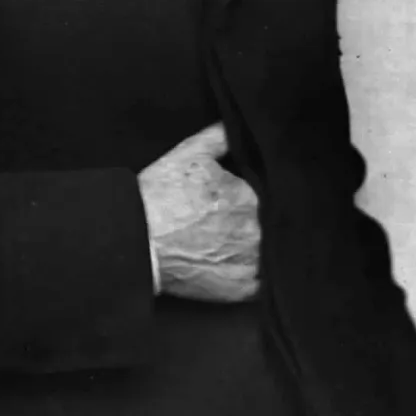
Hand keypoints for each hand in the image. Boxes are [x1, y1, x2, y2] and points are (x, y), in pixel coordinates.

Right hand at [138, 122, 260, 303]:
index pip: (277, 193)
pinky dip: (264, 275)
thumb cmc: (161, 197)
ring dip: (272, 247)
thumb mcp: (190, 153)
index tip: (261, 195)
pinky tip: (252, 266)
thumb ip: (222, 136)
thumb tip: (241, 125)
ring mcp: (253, 262)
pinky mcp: (243, 289)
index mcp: (252, 196)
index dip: (271, 193)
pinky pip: (267, 283)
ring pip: (276, 253)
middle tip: (256, 219)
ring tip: (254, 242)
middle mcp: (259, 230)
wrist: (137, 243)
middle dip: (273, 219)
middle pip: (279, 223)